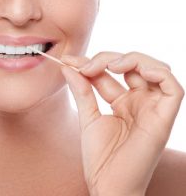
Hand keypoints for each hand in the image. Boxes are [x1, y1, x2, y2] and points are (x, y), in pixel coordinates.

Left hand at [60, 52, 183, 195]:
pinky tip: (137, 70)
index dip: (90, 63)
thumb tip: (68, 66)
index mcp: (123, 103)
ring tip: (110, 65)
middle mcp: (140, 102)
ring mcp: (153, 109)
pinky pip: (173, 88)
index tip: (68, 60)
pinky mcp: (164, 118)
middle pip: (132, 66)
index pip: (109, 73)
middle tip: (85, 65)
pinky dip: (158, 73)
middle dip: (108, 59)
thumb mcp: (87, 117)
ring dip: (132, 60)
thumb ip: (82, 91)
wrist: (108, 185)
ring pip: (155, 70)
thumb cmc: (100, 157)